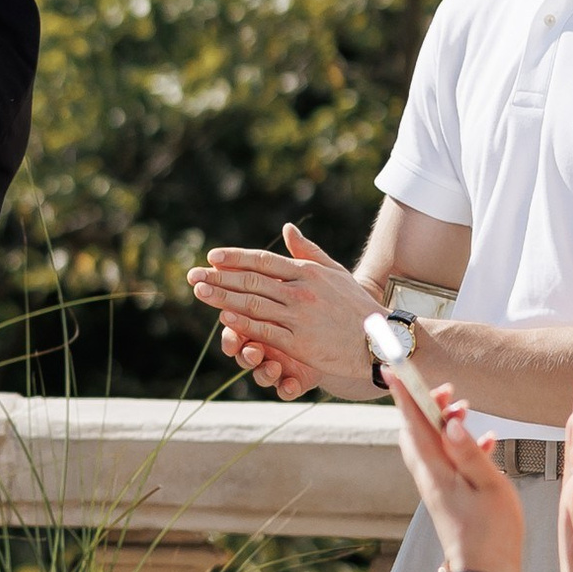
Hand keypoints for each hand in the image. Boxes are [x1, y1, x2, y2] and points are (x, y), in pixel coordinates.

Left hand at [187, 223, 378, 400]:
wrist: (379, 339)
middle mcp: (301, 291)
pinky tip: (223, 316)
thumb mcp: (334, 272)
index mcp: (307, 272)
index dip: (235, 258)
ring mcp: (299, 317)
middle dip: (219, 277)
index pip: (263, 260)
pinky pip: (266, 329)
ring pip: (253, 304)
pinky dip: (243, 322)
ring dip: (222, 297)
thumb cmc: (355, 305)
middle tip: (193, 275)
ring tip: (199, 291)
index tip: (212, 257)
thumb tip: (287, 228)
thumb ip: (308, 251)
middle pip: (252, 281)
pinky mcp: (300, 343)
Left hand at [388, 380, 524, 571]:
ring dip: (442, 422)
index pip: (413, 422)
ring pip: (431, 443)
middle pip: (416, 430)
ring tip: (464, 408)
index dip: (404, 393)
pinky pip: (448, 460)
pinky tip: (487, 440)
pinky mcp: (448, 496)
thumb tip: (449, 420)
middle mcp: (429, 475)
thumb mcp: (488, 486)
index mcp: (435, 469)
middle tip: (447, 388)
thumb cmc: (491, 532)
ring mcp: (437, 487)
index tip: (393, 369)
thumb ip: (469, 451)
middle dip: (425, 403)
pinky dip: (461, 444)